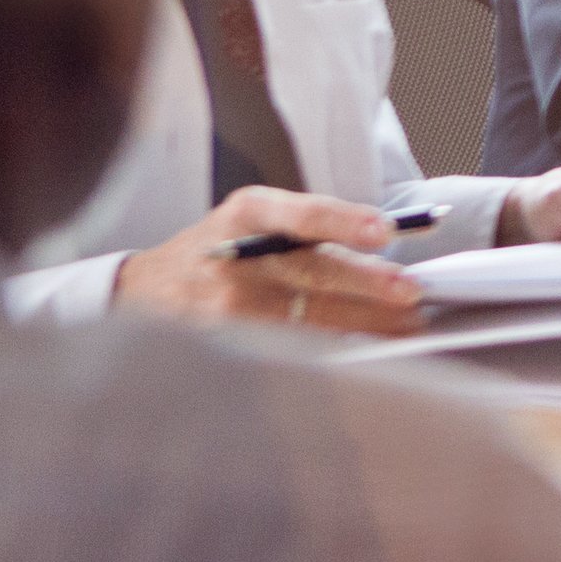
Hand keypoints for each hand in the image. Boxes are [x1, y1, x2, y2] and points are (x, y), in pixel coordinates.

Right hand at [113, 188, 423, 333]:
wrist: (149, 289)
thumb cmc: (220, 248)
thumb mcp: (254, 219)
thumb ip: (312, 226)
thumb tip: (387, 243)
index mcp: (248, 213)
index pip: (300, 214)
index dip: (343, 221)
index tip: (384, 230)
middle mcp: (236, 257)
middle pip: (311, 271)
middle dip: (368, 284)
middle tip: (411, 292)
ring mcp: (228, 304)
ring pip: (307, 317)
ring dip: (363, 323)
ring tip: (405, 326)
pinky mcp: (227, 342)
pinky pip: (289, 347)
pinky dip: (331, 347)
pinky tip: (362, 348)